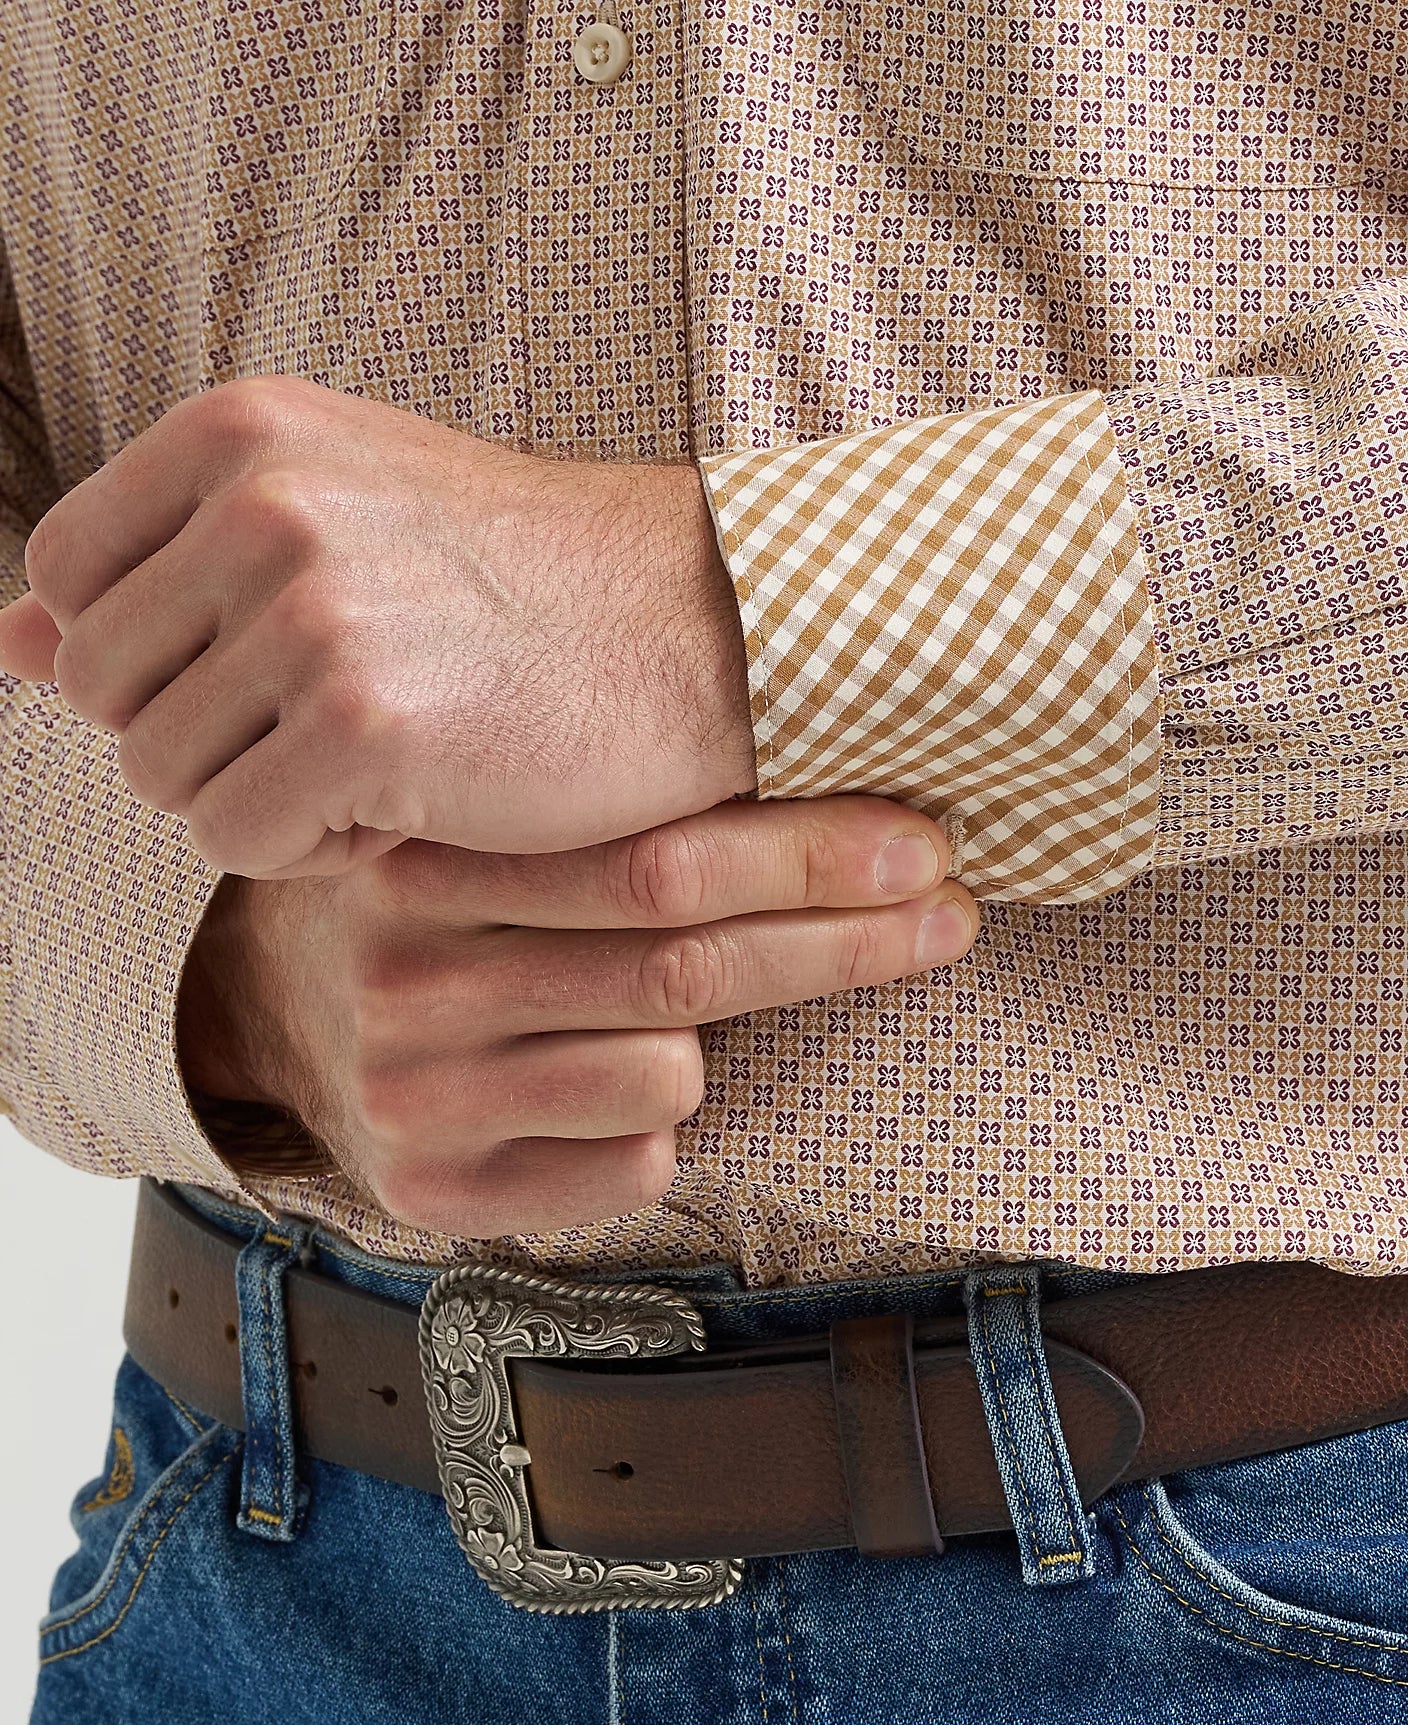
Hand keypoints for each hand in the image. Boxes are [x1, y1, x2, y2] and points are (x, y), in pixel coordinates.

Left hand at [1, 374, 754, 875]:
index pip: (67, 579)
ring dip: (261, 799)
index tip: (262, 668)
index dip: (149, 657)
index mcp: (239, 433)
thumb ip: (161, 572)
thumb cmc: (522, 584)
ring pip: (163, 779)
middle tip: (332, 725)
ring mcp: (312, 614)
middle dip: (203, 738)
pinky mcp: (363, 726)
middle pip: (105, 694)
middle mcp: (261, 506)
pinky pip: (240, 843)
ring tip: (379, 759)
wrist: (696, 625)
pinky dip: (313, 853)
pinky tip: (406, 808)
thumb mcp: (335, 524)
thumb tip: (10, 642)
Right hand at [180, 796, 978, 1234]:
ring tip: (661, 1012)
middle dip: (843, 941)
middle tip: (947, 914)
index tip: (925, 847)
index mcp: (423, 859)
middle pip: (683, 970)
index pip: (657, 864)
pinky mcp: (433, 1193)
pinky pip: (635, 1163)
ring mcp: (413, 1096)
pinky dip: (658, 1127)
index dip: (811, 857)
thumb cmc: (438, 899)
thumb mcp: (488, 819)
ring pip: (668, 1074)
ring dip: (717, 1045)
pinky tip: (602, 1086)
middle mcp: (405, 982)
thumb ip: (610, 808)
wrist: (279, 1015)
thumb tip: (826, 759)